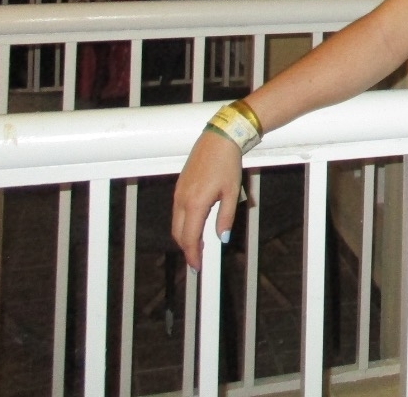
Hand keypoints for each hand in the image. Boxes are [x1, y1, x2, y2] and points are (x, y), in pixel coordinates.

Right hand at [171, 129, 242, 271]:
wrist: (218, 140)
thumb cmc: (226, 164)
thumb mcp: (232, 193)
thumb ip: (226, 218)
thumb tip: (222, 238)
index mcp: (195, 204)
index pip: (189, 238)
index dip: (193, 255)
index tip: (198, 267)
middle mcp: (182, 200)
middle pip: (178, 234)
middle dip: (187, 249)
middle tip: (198, 260)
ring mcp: (178, 193)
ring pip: (176, 223)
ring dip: (184, 237)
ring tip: (198, 245)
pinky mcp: (179, 187)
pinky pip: (177, 212)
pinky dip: (184, 224)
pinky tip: (195, 225)